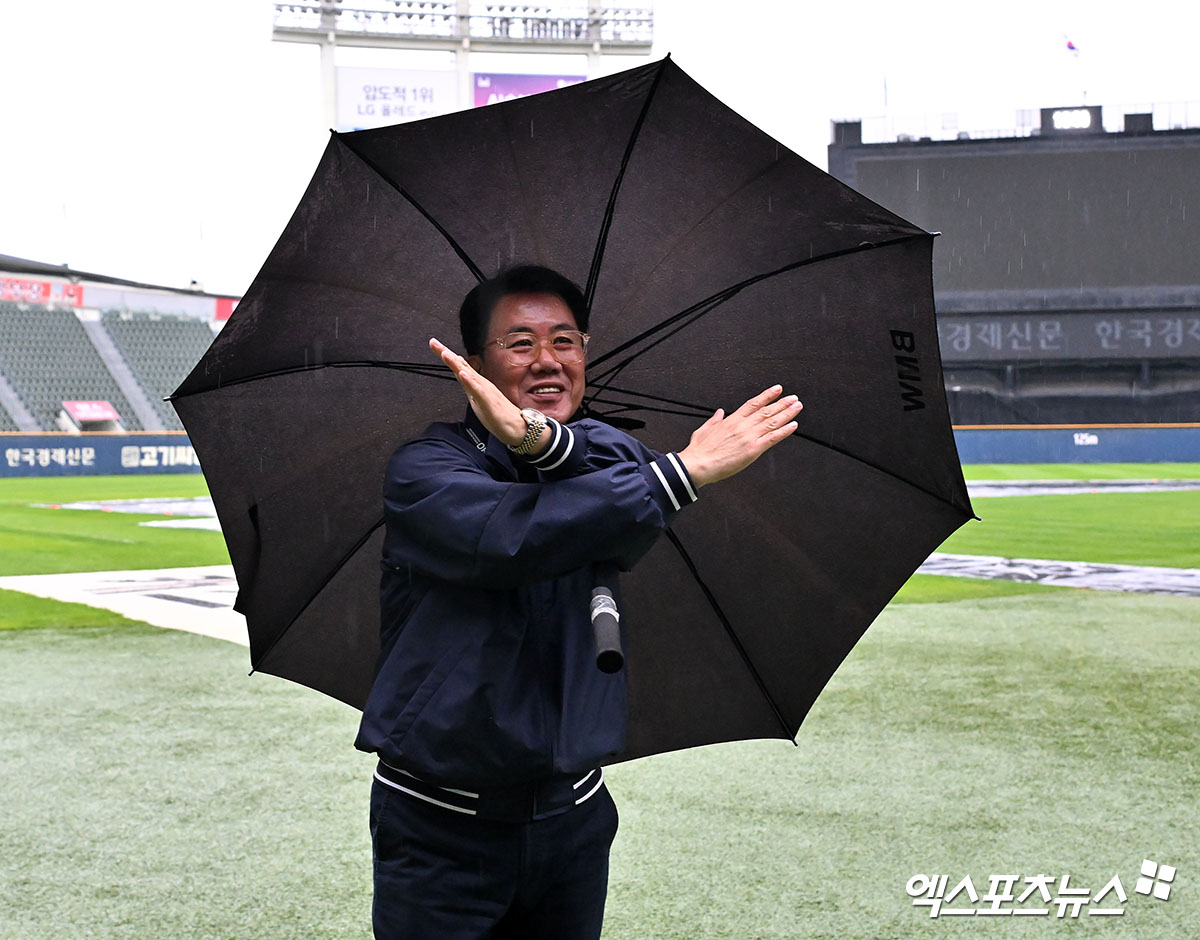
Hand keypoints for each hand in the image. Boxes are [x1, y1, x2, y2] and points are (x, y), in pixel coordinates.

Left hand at [430, 337, 525, 446]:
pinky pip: (478, 391)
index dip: (446, 355)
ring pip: (468, 374)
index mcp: (476, 383)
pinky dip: (470, 382)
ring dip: (456, 364)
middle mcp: (480, 383)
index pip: (459, 366)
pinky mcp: (489, 402)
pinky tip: (463, 374)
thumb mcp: (477, 399)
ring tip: (445, 353)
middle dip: (446, 354)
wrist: (517, 427)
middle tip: (433, 342)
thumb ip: (469, 385)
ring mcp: (485, 391)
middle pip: (461, 366)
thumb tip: (461, 373)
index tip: (434, 344)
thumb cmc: (499, 415)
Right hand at [677, 386, 802, 487]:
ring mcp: (749, 437)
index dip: (767, 396)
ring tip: (797, 407)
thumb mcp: (704, 429)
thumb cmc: (699, 450)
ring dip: (787, 413)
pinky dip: (784, 431)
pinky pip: (772, 438)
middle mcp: (743, 426)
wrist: (698, 464)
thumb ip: (715, 420)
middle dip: (782, 403)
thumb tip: (720, 412)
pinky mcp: (753, 450)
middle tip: (793, 398)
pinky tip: (793, 426)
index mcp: (732, 420)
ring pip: (772, 422)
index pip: (753, 403)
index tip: (777, 390)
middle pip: (766, 411)